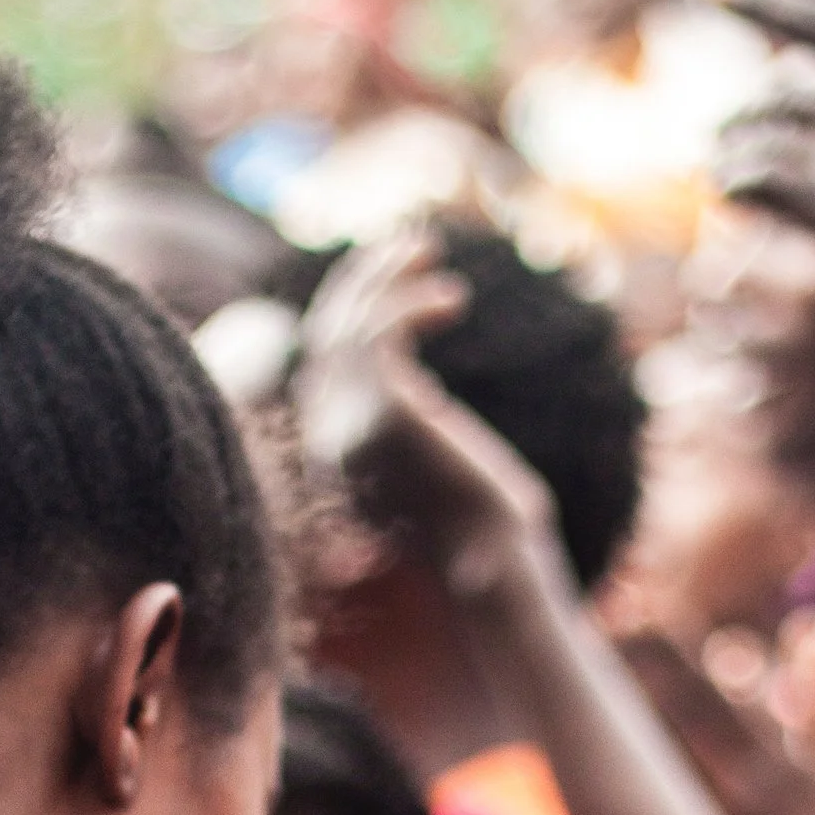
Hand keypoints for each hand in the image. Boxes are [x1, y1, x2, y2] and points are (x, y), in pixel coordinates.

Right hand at [294, 231, 559, 597]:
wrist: (494, 568)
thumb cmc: (486, 530)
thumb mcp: (437, 466)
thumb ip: (413, 429)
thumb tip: (424, 400)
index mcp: (333, 450)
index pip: (320, 361)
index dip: (349, 309)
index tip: (392, 278)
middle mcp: (328, 438)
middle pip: (323, 334)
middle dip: (359, 281)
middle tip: (408, 246)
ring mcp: (349, 427)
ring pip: (346, 325)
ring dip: (383, 277)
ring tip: (427, 250)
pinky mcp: (383, 416)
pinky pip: (379, 333)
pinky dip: (410, 301)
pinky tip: (452, 298)